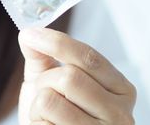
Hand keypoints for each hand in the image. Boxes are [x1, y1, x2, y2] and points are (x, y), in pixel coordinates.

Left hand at [18, 28, 135, 124]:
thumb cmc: (57, 116)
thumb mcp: (52, 81)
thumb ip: (42, 56)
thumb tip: (29, 33)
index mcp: (119, 88)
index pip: (88, 57)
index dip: (56, 42)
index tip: (29, 34)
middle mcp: (120, 114)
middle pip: (68, 77)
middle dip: (44, 81)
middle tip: (43, 93)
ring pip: (49, 101)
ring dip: (36, 105)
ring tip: (47, 115)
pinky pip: (42, 124)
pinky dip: (36, 123)